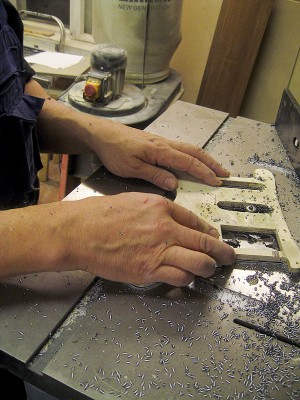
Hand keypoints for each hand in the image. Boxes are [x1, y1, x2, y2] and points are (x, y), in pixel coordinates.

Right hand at [61, 193, 234, 285]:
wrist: (82, 232)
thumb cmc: (102, 215)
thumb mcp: (135, 201)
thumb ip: (158, 210)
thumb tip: (173, 220)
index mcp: (162, 208)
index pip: (196, 222)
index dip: (210, 232)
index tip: (215, 237)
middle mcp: (166, 229)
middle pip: (206, 242)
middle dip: (223, 251)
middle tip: (229, 256)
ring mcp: (159, 251)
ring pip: (199, 262)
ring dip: (208, 268)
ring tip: (210, 269)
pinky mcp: (149, 271)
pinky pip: (180, 277)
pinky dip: (187, 278)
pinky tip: (187, 277)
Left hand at [92, 124, 229, 190]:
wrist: (102, 133)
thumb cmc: (114, 151)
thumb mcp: (132, 168)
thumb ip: (154, 175)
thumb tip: (175, 185)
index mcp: (160, 150)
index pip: (188, 162)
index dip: (204, 173)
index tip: (216, 182)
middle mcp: (165, 143)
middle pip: (194, 152)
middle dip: (212, 163)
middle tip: (225, 174)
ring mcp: (162, 141)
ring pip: (189, 149)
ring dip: (205, 159)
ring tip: (215, 169)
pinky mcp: (157, 142)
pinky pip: (181, 148)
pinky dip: (193, 156)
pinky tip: (194, 162)